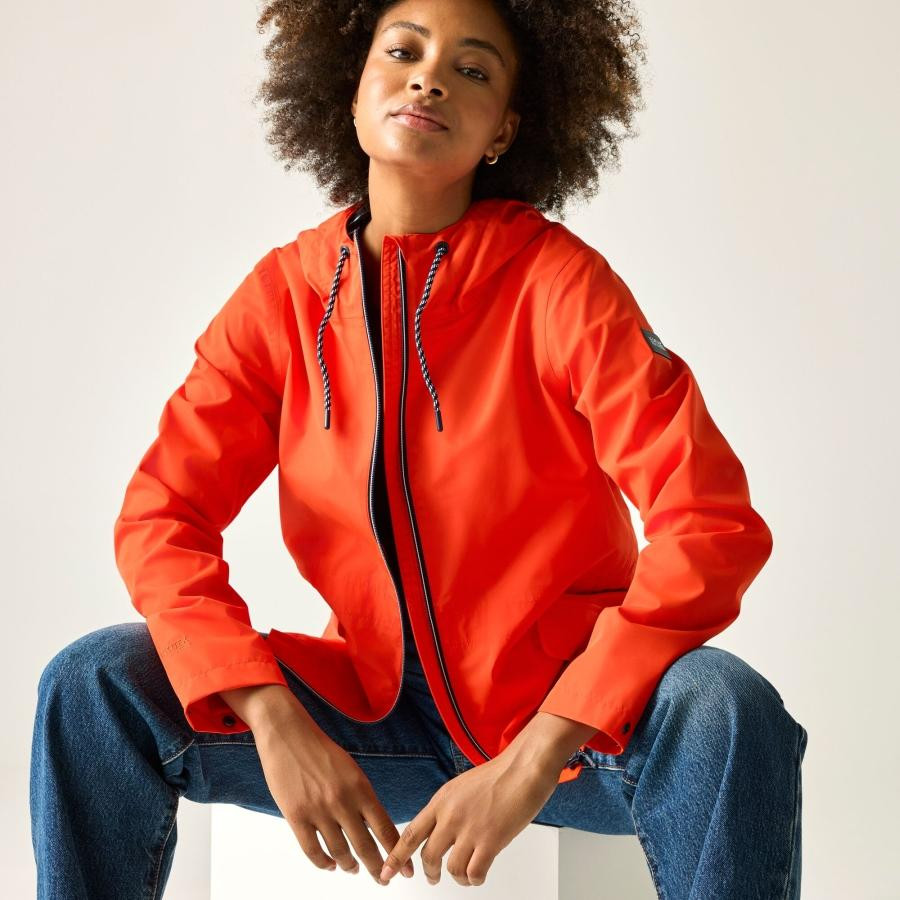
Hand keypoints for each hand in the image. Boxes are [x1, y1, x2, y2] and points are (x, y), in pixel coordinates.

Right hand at [251, 696, 414, 884]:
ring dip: (349, 866)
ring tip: (353, 869)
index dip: (396, 853)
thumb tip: (374, 826)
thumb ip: (362, 797)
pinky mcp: (296, 817)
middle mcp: (343, 802)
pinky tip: (330, 866)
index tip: (406, 870)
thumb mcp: (351, 770)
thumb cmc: (321, 751)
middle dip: (377, 868)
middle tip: (382, 879)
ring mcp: (319, 811)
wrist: (289, 735)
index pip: (385, 828)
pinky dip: (324, 864)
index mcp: (360, 788)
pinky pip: (313, 851)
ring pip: (340, 852)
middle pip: (365, 846)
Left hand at [378, 749, 561, 886]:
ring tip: (464, 877)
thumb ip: (448, 808)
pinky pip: (474, 873)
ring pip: (451, 868)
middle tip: (433, 878)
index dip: (396, 856)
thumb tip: (442, 830)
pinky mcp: (490, 841)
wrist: (523, 769)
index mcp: (441, 801)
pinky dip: (474, 880)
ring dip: (457, 878)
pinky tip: (478, 875)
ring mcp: (469, 829)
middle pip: (428, 856)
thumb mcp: (461, 787)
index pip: (411, 833)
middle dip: (430, 873)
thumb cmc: (499, 774)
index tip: (386, 871)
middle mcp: (450, 816)